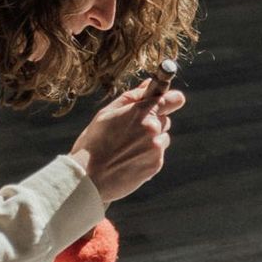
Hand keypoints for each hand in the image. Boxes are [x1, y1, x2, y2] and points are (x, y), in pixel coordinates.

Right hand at [68, 79, 183, 205]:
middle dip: (152, 122)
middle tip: (130, 131)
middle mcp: (153, 129)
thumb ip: (131, 97)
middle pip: (165, 119)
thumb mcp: (107, 114)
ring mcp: (156, 149)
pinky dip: (147, 156)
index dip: (172, 99)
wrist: (88, 177)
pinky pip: (157, 155)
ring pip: (162, 138)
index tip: (173, 100)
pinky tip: (128, 160)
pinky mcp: (156, 165)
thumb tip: (148, 85)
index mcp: (141, 112)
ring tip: (126, 148)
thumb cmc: (93, 143)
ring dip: (151, 140)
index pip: (172, 99)